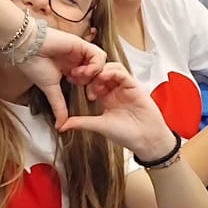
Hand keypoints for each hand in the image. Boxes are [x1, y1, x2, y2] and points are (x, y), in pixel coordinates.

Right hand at [0, 22, 106, 126]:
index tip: (88, 97)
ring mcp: (81, 51)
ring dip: (94, 74)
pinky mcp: (81, 43)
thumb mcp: (51, 90)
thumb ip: (59, 106)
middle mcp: (78, 59)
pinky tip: (81, 71)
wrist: (26, 49)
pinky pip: (98, 55)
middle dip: (98, 84)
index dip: (93, 88)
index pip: (92, 79)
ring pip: (102, 63)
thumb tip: (60, 125)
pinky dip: (94, 65)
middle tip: (90, 92)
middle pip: (100, 71)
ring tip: (81, 79)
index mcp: (72, 68)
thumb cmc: (34, 65)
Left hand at [55, 62, 177, 159]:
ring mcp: (125, 87)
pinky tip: (103, 76)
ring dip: (100, 70)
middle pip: (101, 71)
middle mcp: (115, 90)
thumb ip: (81, 122)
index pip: (92, 81)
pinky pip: (122, 73)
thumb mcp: (99, 125)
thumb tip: (62, 125)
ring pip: (112, 68)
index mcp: (106, 98)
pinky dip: (112, 72)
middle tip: (78, 75)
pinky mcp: (134, 86)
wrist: (145, 139)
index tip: (72, 80)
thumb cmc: (126, 134)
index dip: (82, 79)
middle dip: (89, 72)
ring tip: (91, 78)